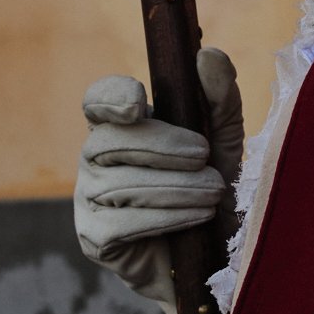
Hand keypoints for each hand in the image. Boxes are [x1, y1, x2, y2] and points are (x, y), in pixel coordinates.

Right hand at [74, 47, 243, 313]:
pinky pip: (120, 224)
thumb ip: (220, 98)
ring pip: (118, 183)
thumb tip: (208, 54)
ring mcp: (88, 198)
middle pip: (107, 140)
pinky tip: (196, 218)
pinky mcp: (94, 238)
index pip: (98, 99)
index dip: (110, 97)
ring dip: (174, 187)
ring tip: (213, 192)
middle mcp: (96, 157)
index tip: (137, 104)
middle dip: (161, 146)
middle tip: (204, 156)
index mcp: (123, 125)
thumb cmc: (212, 189)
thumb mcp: (225, 141)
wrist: (215, 259)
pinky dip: (164, 218)